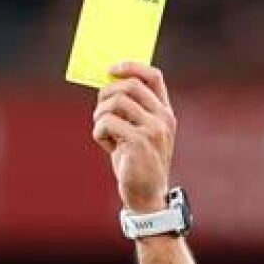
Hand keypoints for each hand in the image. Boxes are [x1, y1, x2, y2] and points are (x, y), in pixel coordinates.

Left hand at [92, 62, 175, 212]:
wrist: (147, 197)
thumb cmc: (138, 164)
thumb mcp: (139, 133)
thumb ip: (130, 111)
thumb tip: (106, 87)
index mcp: (165, 113)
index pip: (153, 76)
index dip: (131, 66)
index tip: (111, 69)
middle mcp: (163, 118)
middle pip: (130, 85)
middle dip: (107, 93)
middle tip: (99, 109)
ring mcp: (153, 130)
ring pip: (115, 103)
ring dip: (100, 115)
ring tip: (102, 130)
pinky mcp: (138, 142)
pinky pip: (107, 123)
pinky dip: (99, 132)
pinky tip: (106, 146)